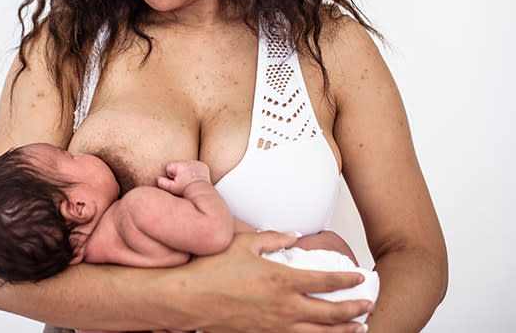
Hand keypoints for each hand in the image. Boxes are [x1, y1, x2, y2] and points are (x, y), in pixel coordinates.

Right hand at [156, 160, 210, 195]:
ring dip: (186, 170)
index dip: (171, 175)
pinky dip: (195, 170)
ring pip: (186, 165)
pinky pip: (195, 165)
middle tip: (183, 181)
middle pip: (178, 165)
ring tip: (189, 179)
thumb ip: (163, 183)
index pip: (169, 167)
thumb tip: (157, 178)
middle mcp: (188, 162)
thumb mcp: (172, 188)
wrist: (200, 192)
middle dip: (179, 172)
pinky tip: (195, 177)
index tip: (177, 181)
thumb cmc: (185, 191)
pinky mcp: (202, 165)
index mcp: (179, 166)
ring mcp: (196, 163)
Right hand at [162, 231, 373, 332]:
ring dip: (342, 331)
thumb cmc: (212, 269)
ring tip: (359, 328)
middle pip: (330, 313)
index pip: (325, 281)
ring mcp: (275, 326)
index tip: (360, 278)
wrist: (188, 298)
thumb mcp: (244, 243)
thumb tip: (293, 234)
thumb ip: (273, 237)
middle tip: (368, 306)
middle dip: (354, 310)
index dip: (347, 281)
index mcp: (282, 280)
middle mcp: (284, 307)